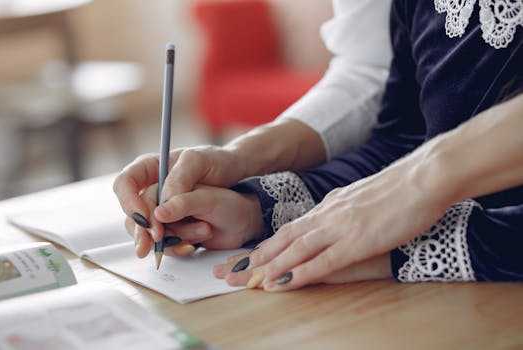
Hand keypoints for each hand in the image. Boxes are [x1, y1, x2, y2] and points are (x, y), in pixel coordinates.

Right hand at [113, 145, 244, 239]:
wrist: (237, 178)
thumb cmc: (217, 161)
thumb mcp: (199, 161)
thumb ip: (180, 179)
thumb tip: (162, 204)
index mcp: (150, 167)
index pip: (125, 183)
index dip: (129, 202)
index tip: (145, 218)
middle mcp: (151, 188)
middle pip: (132, 212)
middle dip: (141, 230)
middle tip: (154, 243)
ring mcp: (160, 207)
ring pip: (145, 230)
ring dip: (159, 241)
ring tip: (185, 243)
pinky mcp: (172, 223)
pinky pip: (163, 239)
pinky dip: (174, 245)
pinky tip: (190, 246)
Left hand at [219, 153, 452, 290]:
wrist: (425, 177)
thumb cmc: (400, 188)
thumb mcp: (362, 196)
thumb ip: (342, 207)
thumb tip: (329, 209)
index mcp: (329, 206)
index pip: (289, 229)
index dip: (265, 246)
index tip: (245, 259)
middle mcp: (328, 214)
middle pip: (282, 239)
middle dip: (252, 257)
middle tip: (227, 272)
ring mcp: (340, 227)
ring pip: (294, 250)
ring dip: (267, 267)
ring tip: (244, 281)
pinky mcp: (357, 240)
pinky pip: (322, 261)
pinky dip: (299, 273)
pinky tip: (282, 283)